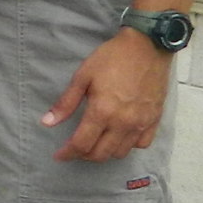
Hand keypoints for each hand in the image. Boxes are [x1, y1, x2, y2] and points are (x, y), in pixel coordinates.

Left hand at [44, 29, 171, 161]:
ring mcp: (141, 123)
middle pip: (101, 154)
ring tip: (95, 142)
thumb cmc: (112, 58)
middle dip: (84, 155)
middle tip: (75, 148)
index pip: (82, 144)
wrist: (147, 46)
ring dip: (105, 152)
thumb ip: (66, 103)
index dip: (67, 153)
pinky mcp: (155, 120)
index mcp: (102, 112)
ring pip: (121, 153)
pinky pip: (142, 144)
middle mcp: (123, 123)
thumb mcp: (83, 76)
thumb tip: (47, 122)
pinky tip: (119, 137)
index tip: (59, 155)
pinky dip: (128, 146)